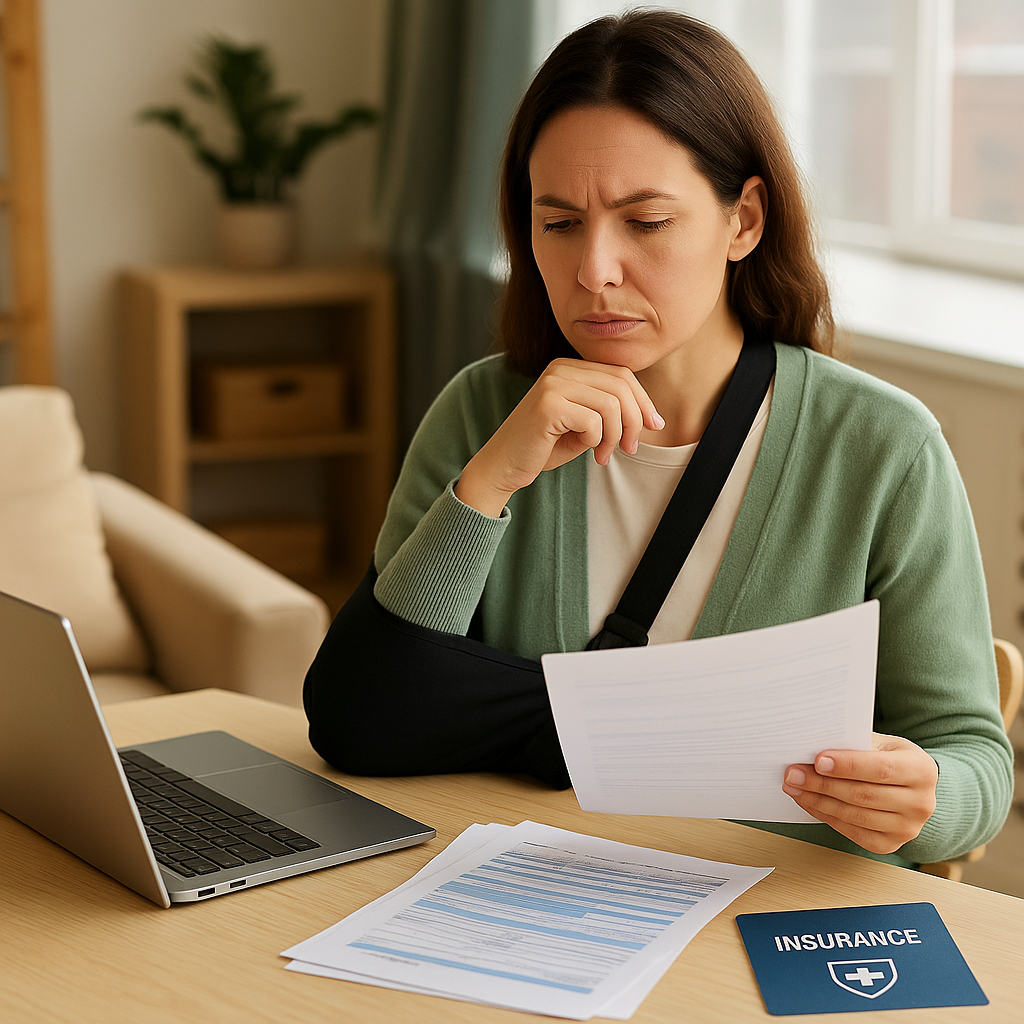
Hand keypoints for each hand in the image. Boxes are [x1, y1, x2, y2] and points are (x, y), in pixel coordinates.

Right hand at [454, 358, 662, 515]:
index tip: (654, 426)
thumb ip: (610, 412)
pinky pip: (593, 421)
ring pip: (611, 405)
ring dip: (614, 436)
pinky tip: (584, 451)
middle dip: (634, 420)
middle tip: (630, 448)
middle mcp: (560, 369)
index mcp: (569, 367)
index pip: (621, 374)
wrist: (504, 466)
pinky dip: (595, 440)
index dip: (643, 401)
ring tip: (603, 455)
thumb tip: (652, 417)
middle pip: (621, 385)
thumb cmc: (544, 447)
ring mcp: (552, 384)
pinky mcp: (547, 405)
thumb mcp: (584, 424)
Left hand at [782, 732, 938, 854]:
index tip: (817, 761)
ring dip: (818, 800)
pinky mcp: (890, 844)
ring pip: (854, 815)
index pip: (881, 769)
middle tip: (793, 773)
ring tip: (794, 786)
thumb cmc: (891, 759)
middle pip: (863, 795)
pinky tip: (809, 801)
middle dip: (822, 783)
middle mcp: (921, 803)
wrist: (912, 786)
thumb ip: (855, 744)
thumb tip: (813, 746)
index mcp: (922, 771)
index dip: (847, 766)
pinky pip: (851, 831)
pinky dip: (825, 815)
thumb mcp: (882, 743)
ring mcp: (907, 828)